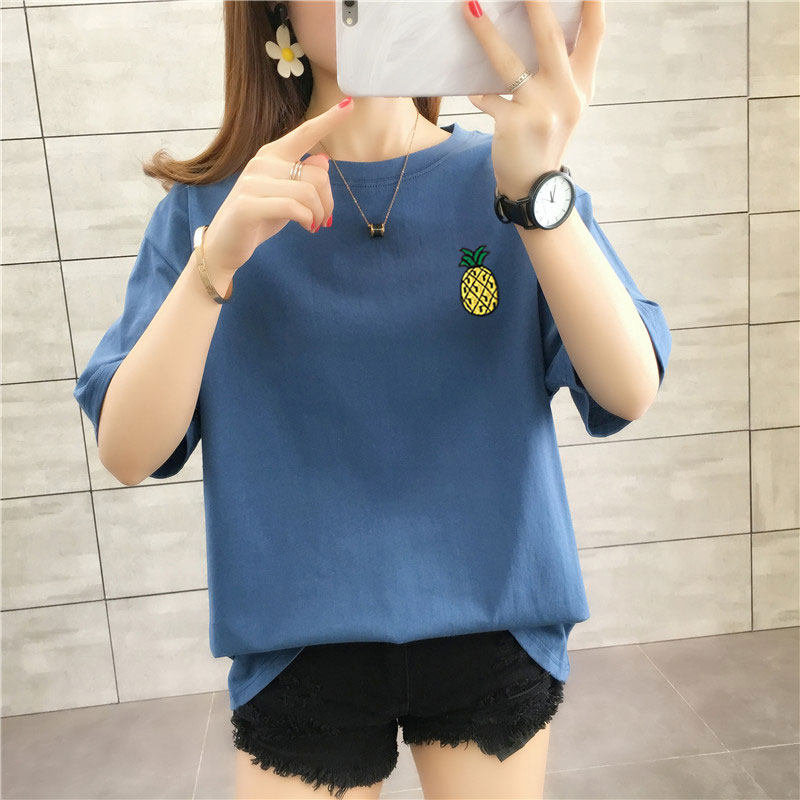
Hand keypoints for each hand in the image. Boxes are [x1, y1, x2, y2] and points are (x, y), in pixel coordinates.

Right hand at [204, 97, 353, 275]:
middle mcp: (261, 162)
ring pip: (308, 192)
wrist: (225, 245)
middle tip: (324, 219)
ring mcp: (253, 182)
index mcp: (271, 155)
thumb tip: (324, 159)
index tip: (350, 105)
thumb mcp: (286, 196)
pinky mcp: (248, 205)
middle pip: (317, 174)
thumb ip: (303, 178)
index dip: (328, 120)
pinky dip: (307, 219)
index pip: (304, 133)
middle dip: (328, 201)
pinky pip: (294, 208)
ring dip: (319, 214)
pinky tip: (307, 227)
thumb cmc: (259, 219)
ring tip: (315, 225)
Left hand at [462, 0, 604, 198]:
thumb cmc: (545, 138)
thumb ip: (563, 71)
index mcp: (582, 84)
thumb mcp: (565, 105)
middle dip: (535, 3)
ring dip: (487, 34)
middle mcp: (566, 94)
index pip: (595, 34)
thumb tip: (542, 24)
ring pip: (509, 64)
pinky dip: (479, 95)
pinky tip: (471, 91)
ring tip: (469, 8)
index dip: (592, 3)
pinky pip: (489, 100)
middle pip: (551, 37)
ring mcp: (541, 110)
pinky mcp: (515, 126)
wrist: (534, 187)